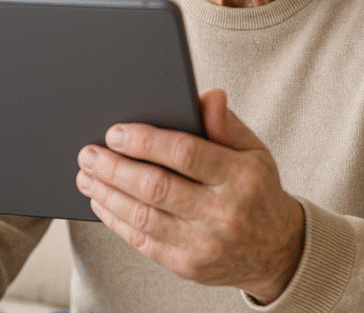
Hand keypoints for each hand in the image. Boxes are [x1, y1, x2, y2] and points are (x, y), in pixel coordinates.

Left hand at [76, 88, 304, 303]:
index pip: (186, 154)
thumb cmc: (257, 190)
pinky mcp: (189, 267)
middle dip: (115, 168)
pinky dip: (116, 220)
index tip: (115, 132)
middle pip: (156, 187)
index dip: (145, 142)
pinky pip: (143, 241)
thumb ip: (226, 123)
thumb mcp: (253, 150)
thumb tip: (208, 96)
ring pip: (143, 216)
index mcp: (241, 177)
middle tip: (88, 153)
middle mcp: (223, 213)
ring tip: (86, 175)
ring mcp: (205, 244)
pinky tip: (101, 201)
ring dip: (107, 193)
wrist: (277, 250)